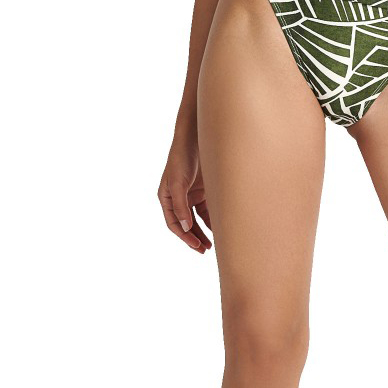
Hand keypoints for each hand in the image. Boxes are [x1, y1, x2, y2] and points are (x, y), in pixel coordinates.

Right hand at [158, 131, 211, 252]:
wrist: (196, 136)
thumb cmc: (182, 157)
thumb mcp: (178, 182)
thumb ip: (180, 205)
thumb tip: (185, 228)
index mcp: (167, 197)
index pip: (174, 223)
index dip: (185, 237)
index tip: (197, 246)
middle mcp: (178, 198)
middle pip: (186, 224)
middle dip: (195, 238)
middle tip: (205, 250)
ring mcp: (191, 194)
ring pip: (198, 219)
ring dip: (204, 231)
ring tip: (213, 244)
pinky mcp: (204, 189)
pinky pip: (208, 209)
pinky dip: (213, 219)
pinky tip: (220, 227)